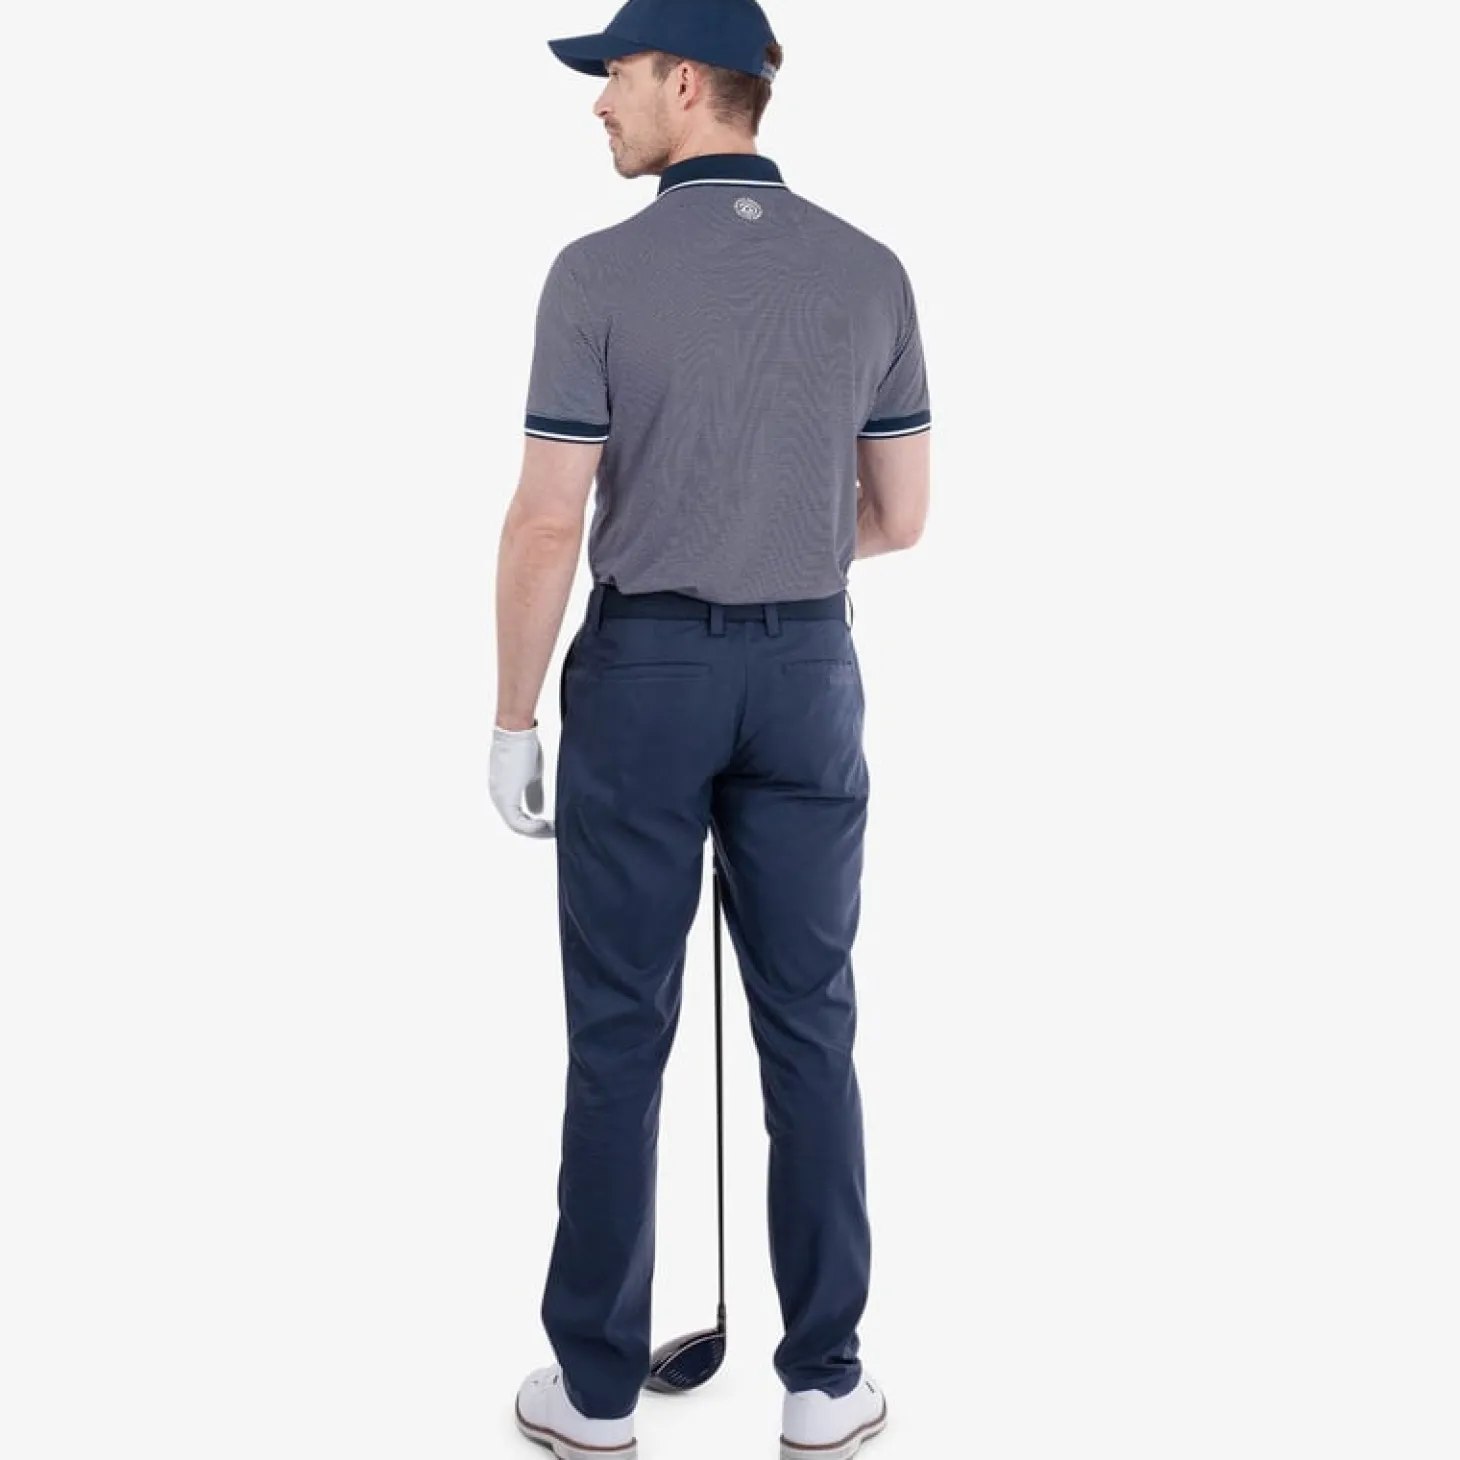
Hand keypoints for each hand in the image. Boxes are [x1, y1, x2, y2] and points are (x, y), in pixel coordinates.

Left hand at [490, 723, 553, 838]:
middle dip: (537, 832)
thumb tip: (536, 811)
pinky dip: (532, 827)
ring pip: (517, 826)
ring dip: (536, 830)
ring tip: (554, 830)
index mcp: (502, 792)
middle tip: (555, 832)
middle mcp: (498, 797)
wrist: (516, 731)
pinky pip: (517, 822)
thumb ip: (533, 794)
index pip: (517, 818)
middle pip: (517, 825)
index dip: (534, 826)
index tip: (551, 826)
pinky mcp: (506, 796)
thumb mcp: (532, 775)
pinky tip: (546, 825)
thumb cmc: (524, 746)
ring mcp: (500, 797)